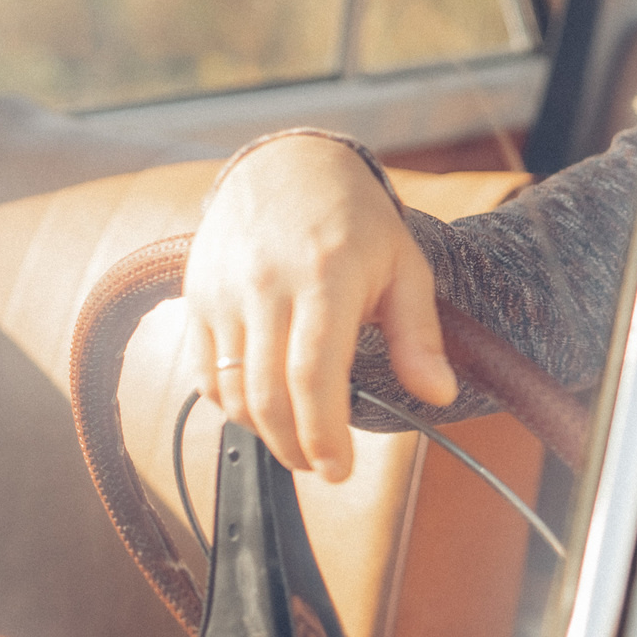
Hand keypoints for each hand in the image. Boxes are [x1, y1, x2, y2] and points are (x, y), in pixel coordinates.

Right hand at [180, 135, 454, 483]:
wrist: (286, 167)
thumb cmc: (355, 222)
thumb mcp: (405, 267)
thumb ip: (419, 335)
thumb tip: (440, 394)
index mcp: (324, 278)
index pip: (314, 376)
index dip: (324, 434)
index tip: (340, 469)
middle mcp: (265, 287)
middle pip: (268, 394)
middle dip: (294, 447)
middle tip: (321, 466)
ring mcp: (223, 292)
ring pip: (231, 390)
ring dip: (263, 431)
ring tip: (297, 440)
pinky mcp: (196, 297)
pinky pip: (204, 373)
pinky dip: (230, 404)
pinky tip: (263, 408)